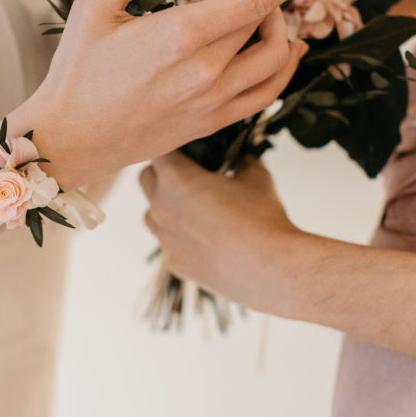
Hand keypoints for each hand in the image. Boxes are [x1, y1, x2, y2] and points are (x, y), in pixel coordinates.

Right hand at [20, 0, 340, 188]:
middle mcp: (207, 72)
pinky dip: (284, 69)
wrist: (70, 138)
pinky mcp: (212, 122)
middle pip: (268, 21)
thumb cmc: (77, 69)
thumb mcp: (95, 4)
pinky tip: (286, 52)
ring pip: (277, 60)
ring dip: (284, 27)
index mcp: (181, 36)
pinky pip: (266, 94)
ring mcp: (213, 102)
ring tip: (272, 7)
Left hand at [140, 153, 298, 310]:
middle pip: (145, 178)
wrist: (270, 269)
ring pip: (151, 214)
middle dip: (163, 172)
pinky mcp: (175, 263)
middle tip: (190, 174)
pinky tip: (207, 239)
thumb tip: (240, 157)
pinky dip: (181, 237)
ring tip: (197, 208)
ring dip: (167, 206)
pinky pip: (169, 243)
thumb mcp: (256, 176)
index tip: (191, 150)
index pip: (159, 150)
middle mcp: (161, 206)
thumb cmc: (262, 218)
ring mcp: (165, 238)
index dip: (175, 147)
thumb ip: (242, 160)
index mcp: (176, 178)